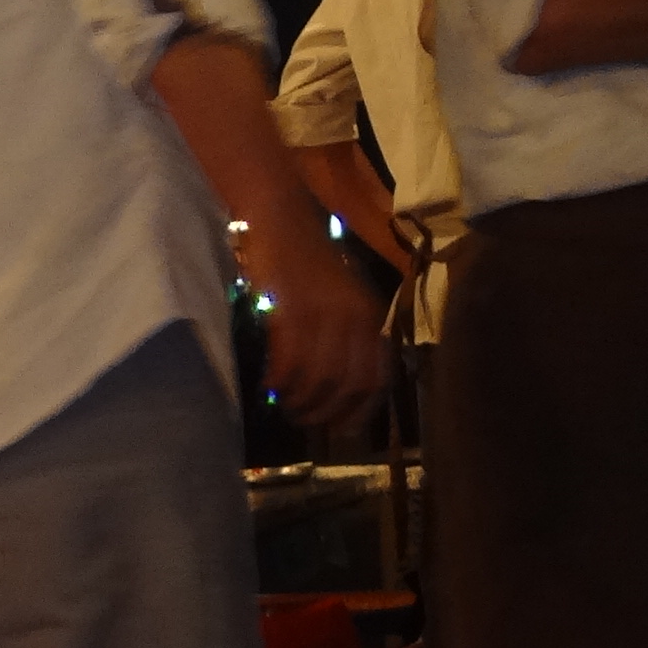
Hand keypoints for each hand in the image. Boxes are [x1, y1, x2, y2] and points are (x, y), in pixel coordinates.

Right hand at [242, 221, 387, 432]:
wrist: (282, 219)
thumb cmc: (308, 260)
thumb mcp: (342, 297)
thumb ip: (346, 334)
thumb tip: (337, 384)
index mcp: (370, 316)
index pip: (377, 378)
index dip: (360, 410)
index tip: (340, 429)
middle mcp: (354, 318)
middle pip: (348, 385)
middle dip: (325, 412)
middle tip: (303, 419)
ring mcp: (324, 315)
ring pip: (320, 379)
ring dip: (301, 401)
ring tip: (285, 404)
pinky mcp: (294, 311)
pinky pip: (291, 362)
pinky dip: (281, 381)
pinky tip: (270, 384)